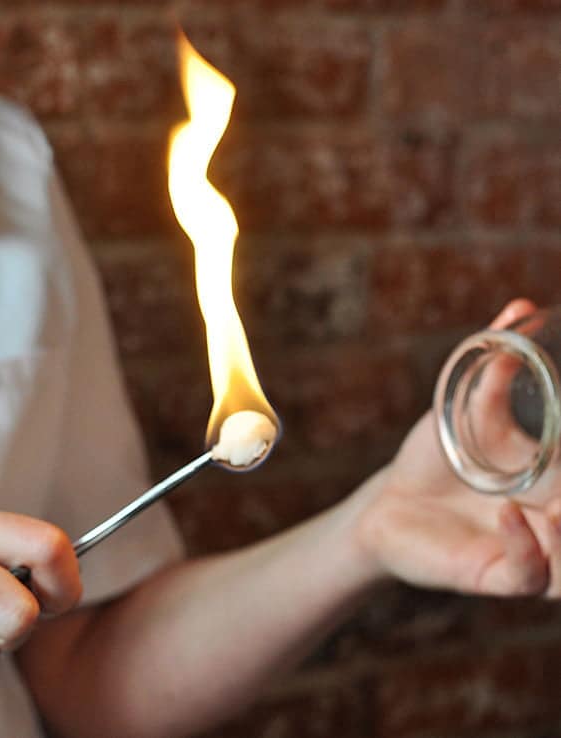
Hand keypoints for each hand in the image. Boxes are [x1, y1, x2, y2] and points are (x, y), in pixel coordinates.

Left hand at [357, 299, 558, 597]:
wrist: (390, 503)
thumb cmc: (437, 457)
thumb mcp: (469, 408)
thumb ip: (499, 363)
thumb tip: (522, 305)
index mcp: (558, 477)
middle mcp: (557, 518)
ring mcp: (534, 550)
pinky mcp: (499, 575)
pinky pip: (531, 574)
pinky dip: (528, 545)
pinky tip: (510, 511)